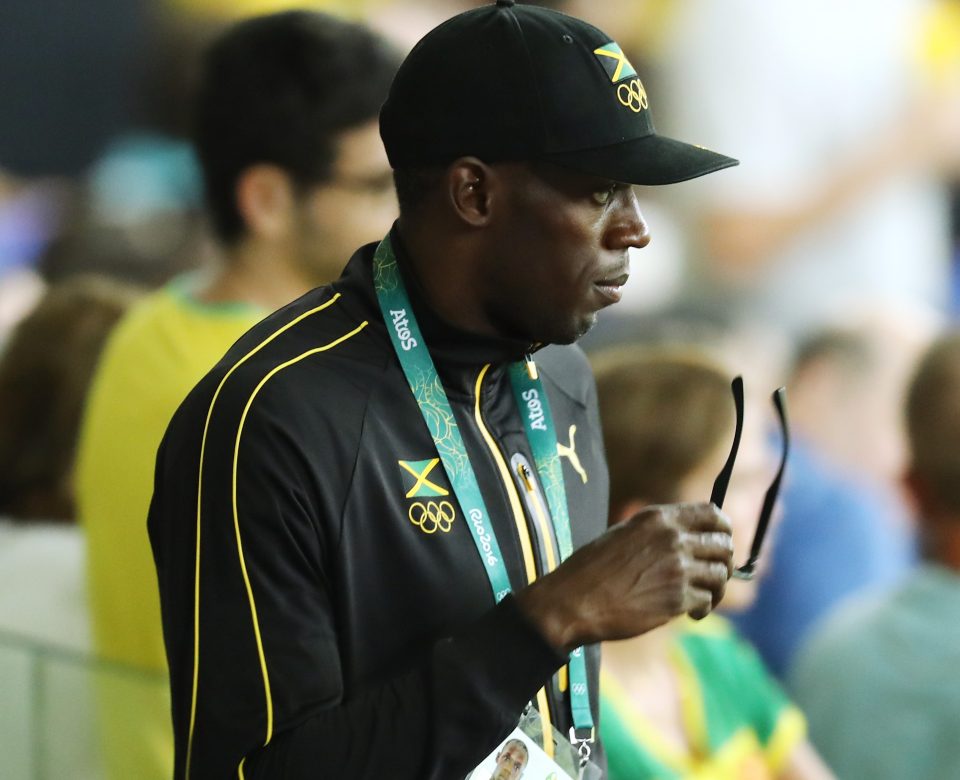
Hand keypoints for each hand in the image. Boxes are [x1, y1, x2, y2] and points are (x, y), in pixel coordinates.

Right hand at [516, 503, 732, 651]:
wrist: (575, 601)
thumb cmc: (593, 569)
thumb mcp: (624, 534)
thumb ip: (656, 532)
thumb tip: (686, 537)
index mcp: (658, 519)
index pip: (712, 514)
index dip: (723, 529)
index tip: (722, 540)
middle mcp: (672, 539)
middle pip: (723, 545)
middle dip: (724, 561)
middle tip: (715, 575)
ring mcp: (677, 568)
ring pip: (720, 574)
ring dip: (717, 588)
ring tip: (703, 599)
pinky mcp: (677, 598)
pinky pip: (707, 600)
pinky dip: (703, 608)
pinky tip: (692, 614)